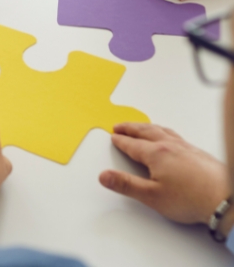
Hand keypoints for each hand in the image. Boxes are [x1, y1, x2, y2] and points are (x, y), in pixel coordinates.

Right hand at [99, 123, 229, 224]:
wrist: (225, 199)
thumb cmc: (191, 199)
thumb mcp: (151, 196)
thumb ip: (126, 184)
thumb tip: (104, 176)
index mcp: (156, 154)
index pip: (132, 145)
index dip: (120, 141)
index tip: (113, 137)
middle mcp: (170, 146)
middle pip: (145, 132)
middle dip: (130, 128)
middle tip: (120, 126)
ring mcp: (185, 147)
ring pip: (161, 130)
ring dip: (146, 126)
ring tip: (140, 126)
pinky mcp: (197, 152)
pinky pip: (174, 134)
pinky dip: (163, 130)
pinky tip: (167, 135)